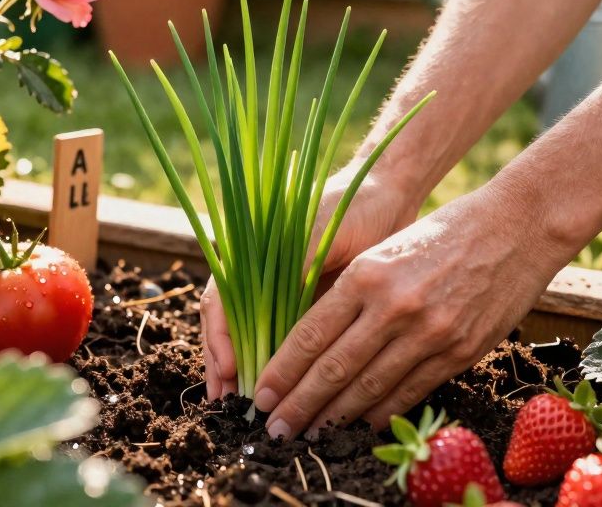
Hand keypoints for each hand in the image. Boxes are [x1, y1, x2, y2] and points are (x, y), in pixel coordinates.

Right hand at [201, 167, 419, 399]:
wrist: (383, 194)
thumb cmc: (348, 207)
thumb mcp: (317, 237)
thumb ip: (292, 274)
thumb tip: (276, 328)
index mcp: (249, 253)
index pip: (218, 304)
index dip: (219, 342)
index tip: (228, 375)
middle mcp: (256, 274)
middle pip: (227, 328)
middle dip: (225, 369)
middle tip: (229, 406)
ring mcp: (277, 289)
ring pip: (250, 337)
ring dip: (247, 372)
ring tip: (247, 407)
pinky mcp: (302, 302)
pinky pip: (283, 337)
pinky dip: (278, 364)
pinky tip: (282, 389)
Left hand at [250, 185, 569, 438]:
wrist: (516, 226)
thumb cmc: (444, 232)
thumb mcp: (385, 250)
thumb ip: (353, 293)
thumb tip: (315, 341)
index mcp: (367, 275)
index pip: (310, 335)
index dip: (282, 371)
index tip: (261, 395)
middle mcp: (394, 307)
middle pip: (334, 368)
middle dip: (300, 405)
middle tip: (274, 430)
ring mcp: (429, 333)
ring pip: (370, 388)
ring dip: (335, 418)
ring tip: (310, 434)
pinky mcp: (460, 351)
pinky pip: (411, 390)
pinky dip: (382, 412)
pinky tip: (360, 425)